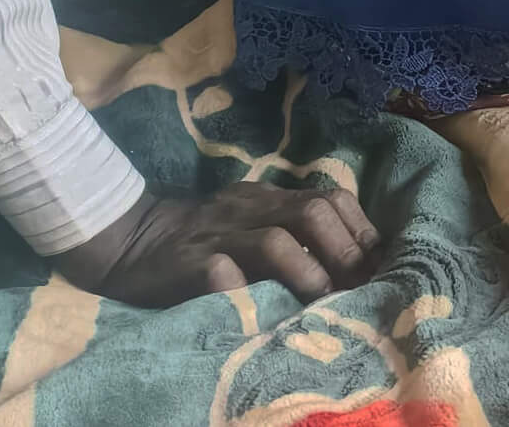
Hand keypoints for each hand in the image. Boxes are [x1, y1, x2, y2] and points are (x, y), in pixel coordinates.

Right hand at [54, 182, 378, 308]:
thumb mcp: (251, 222)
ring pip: (274, 239)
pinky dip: (245, 290)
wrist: (129, 239)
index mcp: (270, 199)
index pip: (331, 199)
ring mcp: (219, 236)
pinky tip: (262, 308)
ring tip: (323, 301)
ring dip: (308, 271)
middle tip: (358, 288)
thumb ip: (292, 231)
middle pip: (312, 212)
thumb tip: (353, 262)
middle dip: (344, 251)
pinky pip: (220, 273)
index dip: (361, 232)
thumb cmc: (204, 240)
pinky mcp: (187, 264)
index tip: (379, 266)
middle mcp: (250, 210)